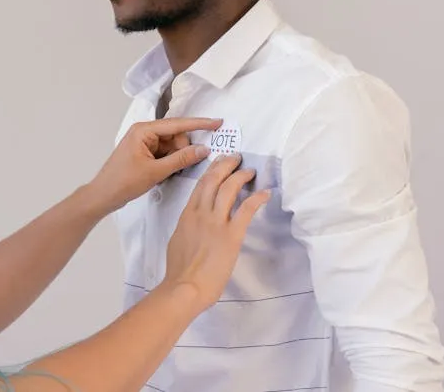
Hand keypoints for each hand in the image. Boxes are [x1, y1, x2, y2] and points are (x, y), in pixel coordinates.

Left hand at [87, 118, 221, 214]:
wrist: (103, 195)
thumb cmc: (123, 181)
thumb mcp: (156, 171)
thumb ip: (181, 159)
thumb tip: (203, 149)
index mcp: (144, 130)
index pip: (177, 124)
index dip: (200, 124)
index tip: (218, 123)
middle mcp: (144, 132)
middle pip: (176, 135)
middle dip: (184, 149)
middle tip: (182, 166)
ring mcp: (144, 143)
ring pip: (172, 146)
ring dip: (177, 157)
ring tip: (169, 173)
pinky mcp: (144, 153)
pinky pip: (165, 153)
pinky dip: (170, 162)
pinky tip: (166, 173)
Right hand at [163, 154, 269, 311]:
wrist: (184, 286)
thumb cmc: (179, 270)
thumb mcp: (178, 240)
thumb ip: (187, 227)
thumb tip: (194, 224)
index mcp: (187, 214)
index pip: (200, 185)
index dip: (212, 170)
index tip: (219, 163)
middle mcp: (201, 213)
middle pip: (214, 180)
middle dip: (226, 165)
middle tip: (236, 158)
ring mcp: (216, 222)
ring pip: (229, 189)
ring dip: (241, 176)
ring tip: (250, 171)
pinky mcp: (231, 235)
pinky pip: (246, 210)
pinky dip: (257, 198)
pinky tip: (265, 192)